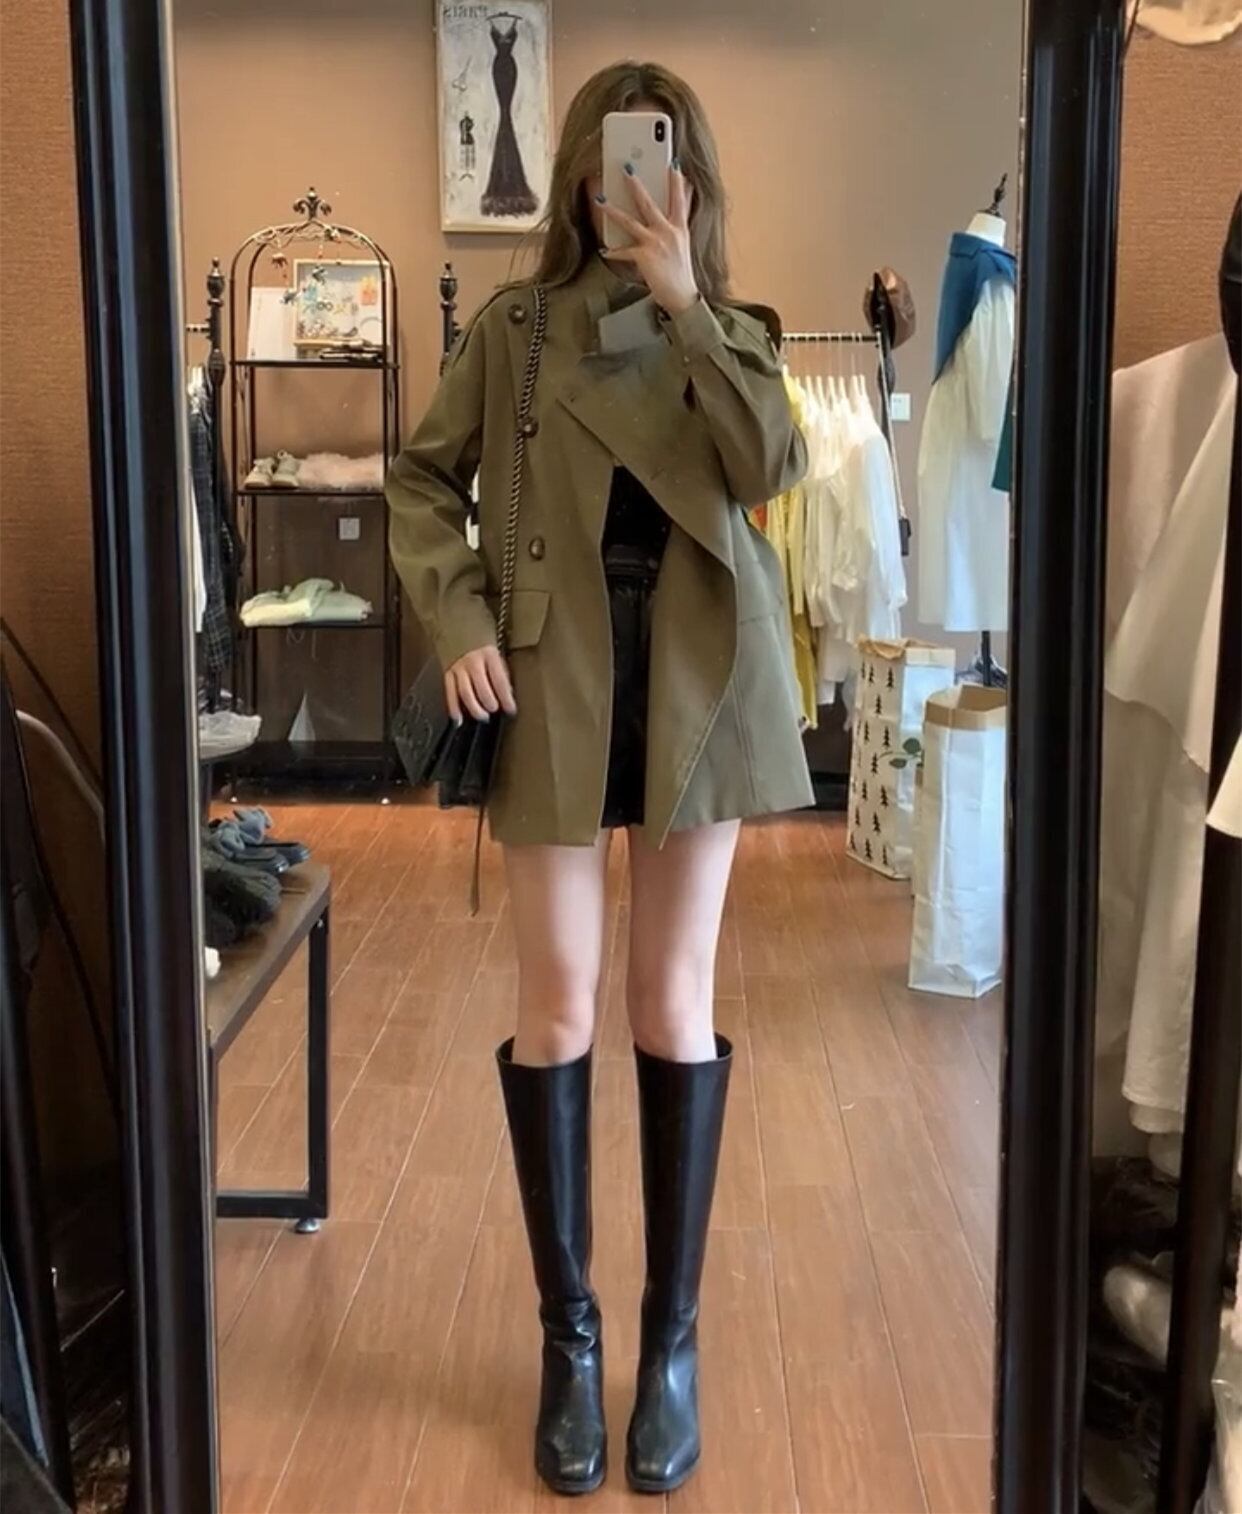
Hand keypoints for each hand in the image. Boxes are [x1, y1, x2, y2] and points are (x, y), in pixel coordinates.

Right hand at [444, 646, 516, 723]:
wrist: (464, 636)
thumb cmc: (486, 654)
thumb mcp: (499, 660)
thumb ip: (502, 678)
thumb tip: (507, 699)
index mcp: (490, 655)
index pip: (499, 680)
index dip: (506, 698)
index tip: (511, 710)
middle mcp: (473, 660)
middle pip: (481, 687)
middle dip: (489, 702)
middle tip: (494, 710)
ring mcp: (459, 667)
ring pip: (465, 692)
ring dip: (475, 708)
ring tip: (483, 716)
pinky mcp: (448, 674)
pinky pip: (450, 693)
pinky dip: (453, 708)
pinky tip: (458, 719)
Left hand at [599, 163, 698, 315]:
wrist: (681, 296)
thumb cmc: (680, 271)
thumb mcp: (684, 242)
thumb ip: (681, 219)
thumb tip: (684, 200)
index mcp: (680, 227)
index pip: (680, 199)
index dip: (676, 182)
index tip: (672, 164)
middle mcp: (668, 232)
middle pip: (649, 203)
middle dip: (636, 185)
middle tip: (626, 168)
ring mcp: (656, 244)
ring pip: (630, 222)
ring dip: (613, 210)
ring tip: (600, 199)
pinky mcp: (645, 257)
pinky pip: (625, 252)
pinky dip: (614, 252)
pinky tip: (605, 250)